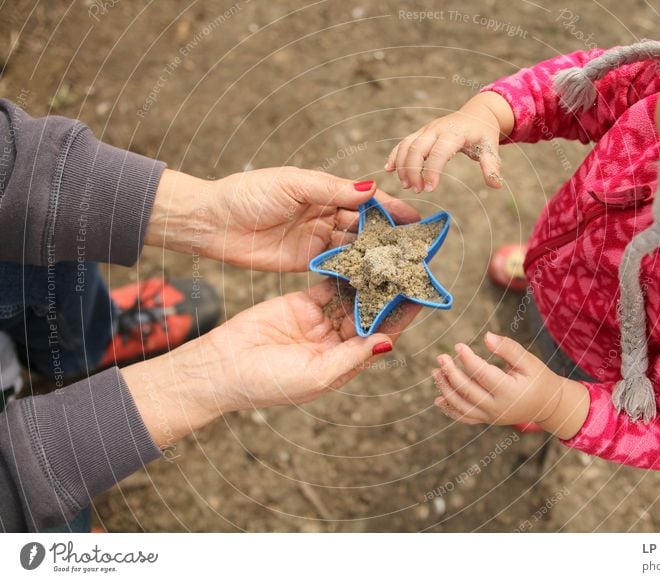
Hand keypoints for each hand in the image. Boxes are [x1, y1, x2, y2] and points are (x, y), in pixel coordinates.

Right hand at [123, 280, 420, 447]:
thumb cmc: (268, 383)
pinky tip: (359, 254)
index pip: (381, 336)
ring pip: (351, 296)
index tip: (420, 296)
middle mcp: (337, 342)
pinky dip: (342, 271)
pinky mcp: (301, 303)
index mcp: (345, 363)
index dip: (401, 318)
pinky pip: (327, 284)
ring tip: (389, 255)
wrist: (222, 368)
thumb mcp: (316, 375)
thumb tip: (388, 343)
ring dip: (369, 279)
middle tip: (409, 267)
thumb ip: (352, 357)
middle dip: (389, 294)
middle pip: (371, 314)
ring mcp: (319, 321)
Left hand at [146, 167, 419, 271]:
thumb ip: (331, 189)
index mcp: (323, 190)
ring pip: (353, 248)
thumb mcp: (292, 185)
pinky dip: (353, 272)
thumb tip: (371, 189)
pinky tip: (372, 280)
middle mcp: (324, 215)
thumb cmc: (249, 194)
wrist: (213, 222)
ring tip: (400, 267)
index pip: (365, 200)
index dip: (390, 208)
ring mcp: (316, 239)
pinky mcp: (305, 262)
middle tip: (415, 249)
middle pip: (363, 226)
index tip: (415, 219)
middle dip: (389, 236)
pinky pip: (335, 267)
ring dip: (374, 256)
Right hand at [385, 92, 513, 192]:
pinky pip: (404, 143)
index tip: (430, 189)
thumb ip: (492, 166)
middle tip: (416, 190)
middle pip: (417, 148)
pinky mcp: (420, 133)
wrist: (477, 114)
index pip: (439, 152)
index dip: (432, 170)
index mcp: (454, 132)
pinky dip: (395, 155)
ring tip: (406, 186)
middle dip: (413, 170)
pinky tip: (389, 170)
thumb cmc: (483, 133)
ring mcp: (426, 130)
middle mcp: (437, 129)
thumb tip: (496, 186)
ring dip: (402, 166)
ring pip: (407, 145)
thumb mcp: (490, 148)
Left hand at [431, 332, 588, 438]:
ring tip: (436, 372)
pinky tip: (438, 399)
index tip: (458, 346)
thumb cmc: (538, 378)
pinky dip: (450, 410)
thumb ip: (508, 348)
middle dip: (451, 373)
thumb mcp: (528, 361)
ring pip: (462, 406)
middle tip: (441, 357)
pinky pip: (465, 418)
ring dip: (445, 390)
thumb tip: (486, 336)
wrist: (547, 404)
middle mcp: (498, 408)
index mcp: (510, 392)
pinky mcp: (487, 420)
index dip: (468, 359)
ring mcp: (491, 417)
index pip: (482, 375)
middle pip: (467, 391)